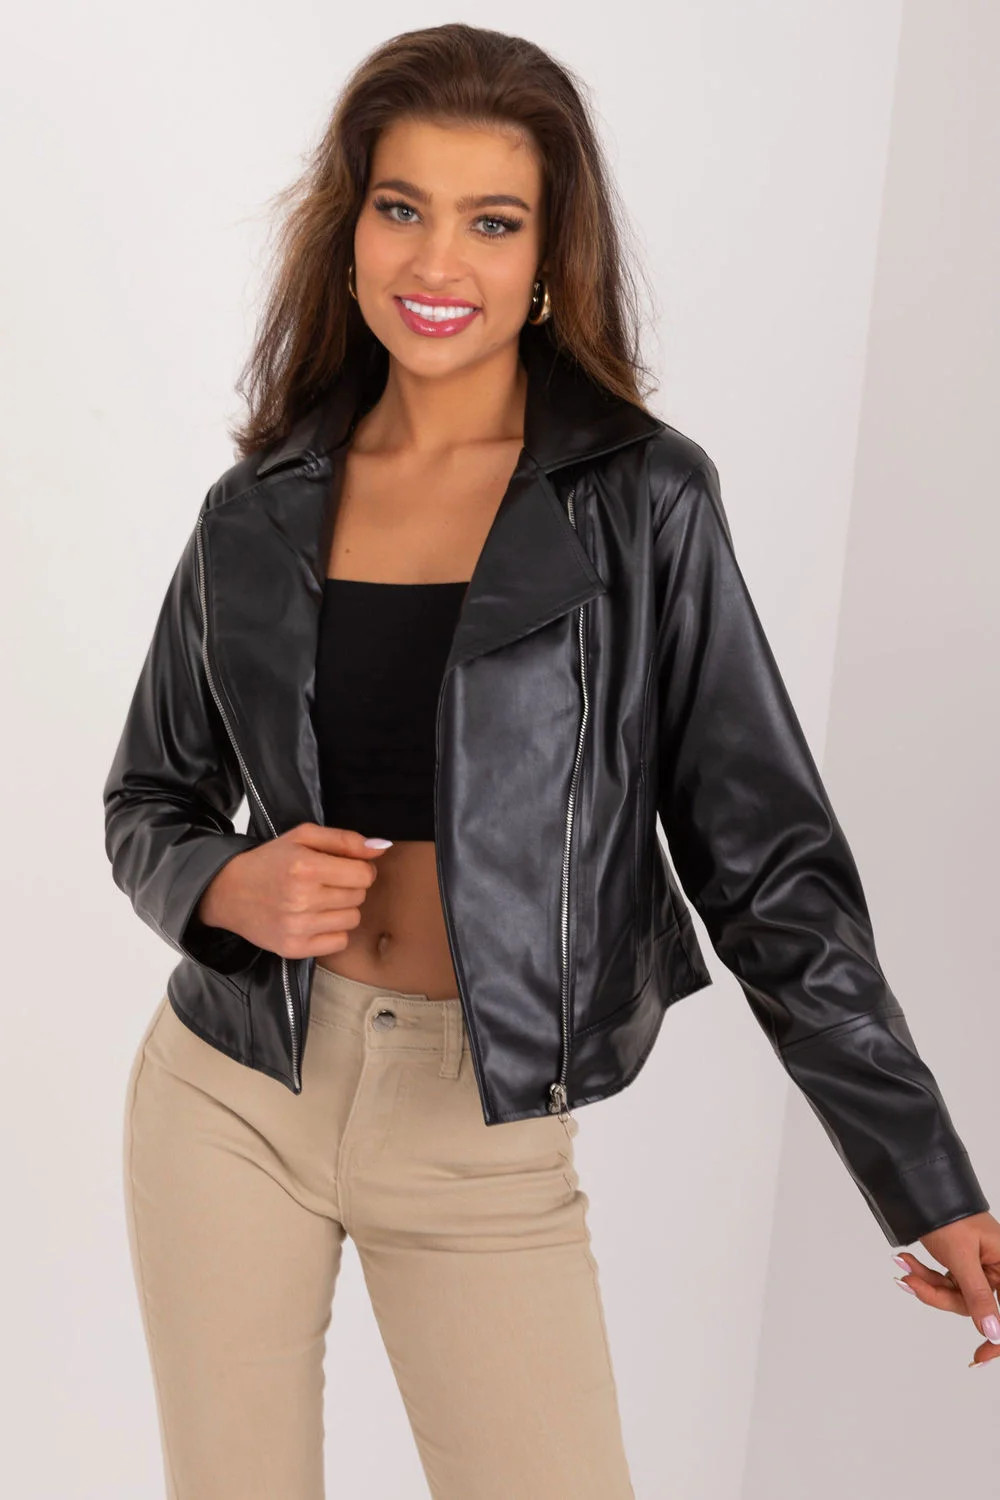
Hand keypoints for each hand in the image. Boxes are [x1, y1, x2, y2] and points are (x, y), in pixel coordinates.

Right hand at [197, 822, 392, 958]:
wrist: (229, 892)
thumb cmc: (270, 861)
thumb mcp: (303, 837)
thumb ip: (345, 840)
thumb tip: (381, 848)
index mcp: (305, 867)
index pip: (364, 875)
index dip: (359, 869)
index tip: (343, 867)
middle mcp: (302, 898)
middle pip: (359, 896)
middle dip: (348, 887)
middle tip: (325, 882)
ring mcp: (298, 927)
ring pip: (352, 919)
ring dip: (342, 909)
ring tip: (318, 900)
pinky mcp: (294, 948)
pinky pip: (339, 942)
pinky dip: (332, 931)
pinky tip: (314, 919)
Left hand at [891, 1210, 999, 1366]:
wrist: (923, 1185)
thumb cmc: (949, 1215)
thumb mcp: (962, 1257)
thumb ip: (977, 1296)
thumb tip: (994, 1333)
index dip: (996, 1339)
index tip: (979, 1358)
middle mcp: (997, 1269)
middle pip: (974, 1305)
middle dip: (939, 1294)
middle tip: (912, 1282)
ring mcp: (978, 1268)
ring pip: (954, 1295)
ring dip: (926, 1282)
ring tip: (903, 1264)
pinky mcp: (960, 1265)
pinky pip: (944, 1282)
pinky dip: (924, 1274)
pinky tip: (905, 1262)